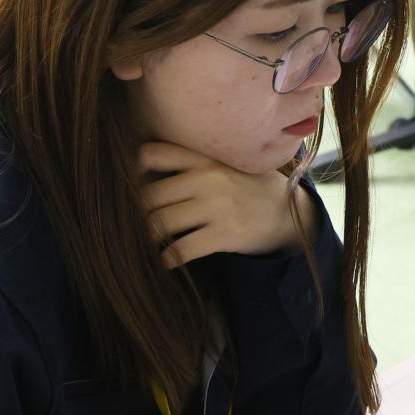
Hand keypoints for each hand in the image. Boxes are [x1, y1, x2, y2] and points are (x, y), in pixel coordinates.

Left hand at [138, 142, 310, 266]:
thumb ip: (192, 162)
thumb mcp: (224, 163)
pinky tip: (165, 260)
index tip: (128, 186)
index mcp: (204, 158)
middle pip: (150, 195)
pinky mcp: (224, 234)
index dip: (133, 170)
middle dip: (137, 213)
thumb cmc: (247, 187)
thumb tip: (142, 168)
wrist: (285, 212)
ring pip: (161, 223)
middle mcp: (207, 178)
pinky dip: (167, 258)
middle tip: (133, 224)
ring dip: (149, 237)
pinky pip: (182, 249)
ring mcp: (216, 207)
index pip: (154, 154)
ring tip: (147, 242)